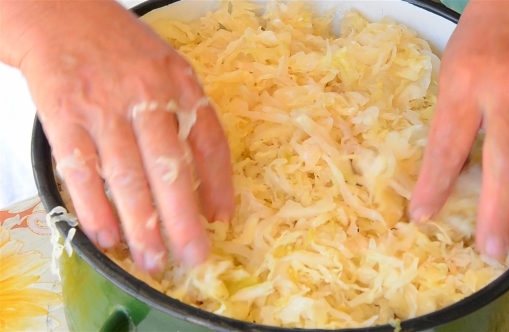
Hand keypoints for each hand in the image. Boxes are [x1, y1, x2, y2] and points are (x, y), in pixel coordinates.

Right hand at [16, 1, 234, 271]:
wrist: (60, 14)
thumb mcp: (169, 70)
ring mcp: (103, 106)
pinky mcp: (64, 115)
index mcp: (181, 84)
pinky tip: (106, 236)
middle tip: (193, 257)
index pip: (210, 142)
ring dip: (141, 224)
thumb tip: (205, 180)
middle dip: (183, 219)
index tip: (222, 220)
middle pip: (170, 167)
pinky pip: (81, 170)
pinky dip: (94, 207)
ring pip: (127, 176)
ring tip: (153, 260)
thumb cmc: (121, 49)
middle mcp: (147, 95)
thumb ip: (189, 116)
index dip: (219, 185)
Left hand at [409, 0, 508, 257]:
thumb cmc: (487, 33)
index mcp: (467, 82)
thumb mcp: (453, 69)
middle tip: (489, 248)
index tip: (422, 216)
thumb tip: (446, 171)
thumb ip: (452, 118)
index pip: (447, 145)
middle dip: (496, 212)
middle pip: (506, 164)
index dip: (434, 185)